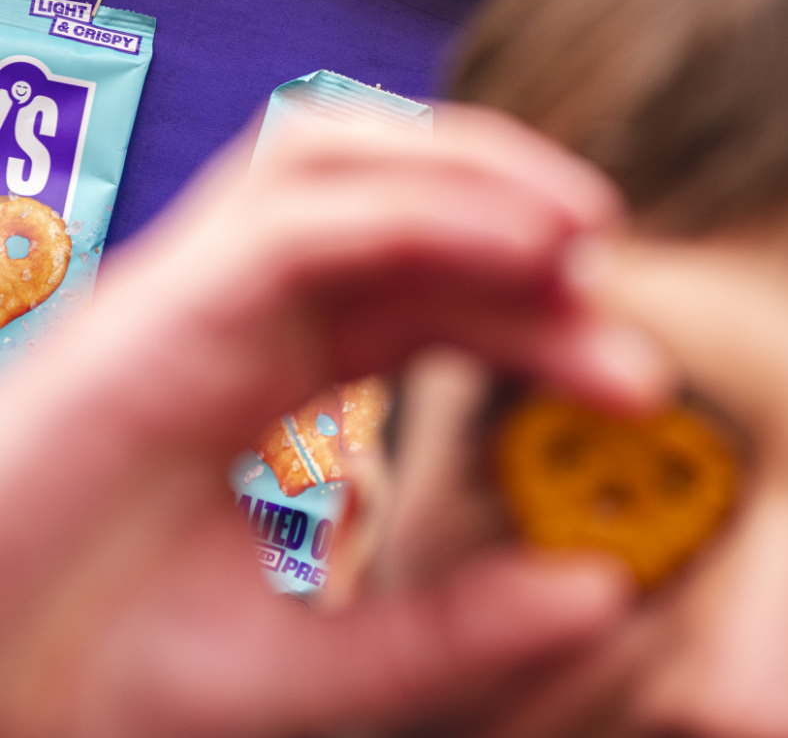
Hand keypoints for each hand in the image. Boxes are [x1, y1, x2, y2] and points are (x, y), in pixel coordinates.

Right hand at [0, 105, 670, 737]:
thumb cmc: (111, 672)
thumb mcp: (321, 662)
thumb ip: (458, 633)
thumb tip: (608, 594)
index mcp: (283, 362)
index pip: (430, 289)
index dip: (536, 309)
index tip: (638, 370)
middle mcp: (248, 306)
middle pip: (400, 202)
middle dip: (518, 220)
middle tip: (623, 275)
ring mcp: (201, 290)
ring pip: (341, 154)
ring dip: (469, 165)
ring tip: (585, 225)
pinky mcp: (164, 300)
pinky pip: (304, 212)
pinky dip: (418, 204)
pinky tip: (521, 241)